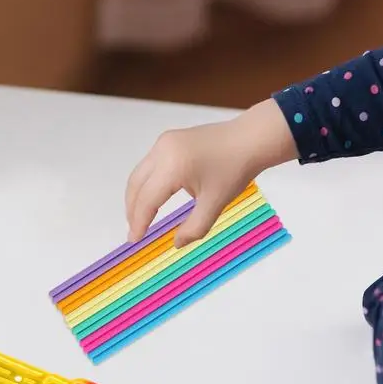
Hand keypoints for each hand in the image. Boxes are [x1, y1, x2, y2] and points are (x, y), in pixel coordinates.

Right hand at [125, 99, 296, 247]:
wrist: (249, 139)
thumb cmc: (235, 170)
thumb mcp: (215, 204)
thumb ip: (195, 228)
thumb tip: (177, 244)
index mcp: (173, 166)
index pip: (147, 200)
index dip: (139, 222)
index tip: (134, 240)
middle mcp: (162, 150)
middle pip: (136, 185)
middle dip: (132, 211)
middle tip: (135, 232)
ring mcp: (164, 142)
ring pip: (139, 174)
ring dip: (137, 197)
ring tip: (140, 218)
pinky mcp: (168, 140)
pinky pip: (149, 166)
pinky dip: (146, 184)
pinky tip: (152, 198)